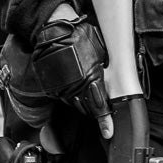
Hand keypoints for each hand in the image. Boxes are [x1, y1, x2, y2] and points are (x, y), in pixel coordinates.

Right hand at [30, 10, 110, 128]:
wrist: (54, 30)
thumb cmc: (79, 37)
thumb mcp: (99, 52)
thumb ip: (103, 70)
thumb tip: (111, 78)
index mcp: (90, 80)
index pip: (99, 108)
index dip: (105, 122)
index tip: (108, 132)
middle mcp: (75, 88)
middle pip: (88, 108)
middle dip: (95, 107)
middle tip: (97, 96)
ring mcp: (61, 89)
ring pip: (75, 103)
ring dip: (82, 99)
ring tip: (83, 83)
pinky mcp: (51, 88)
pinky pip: (63, 96)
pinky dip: (69, 93)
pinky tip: (71, 80)